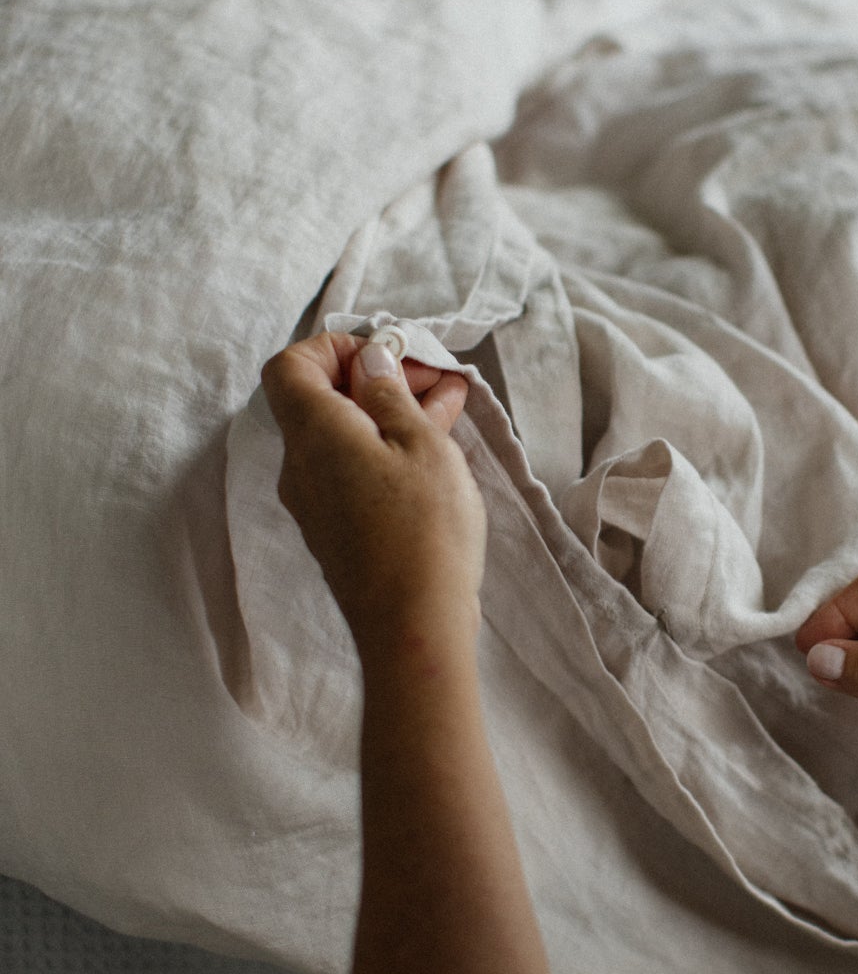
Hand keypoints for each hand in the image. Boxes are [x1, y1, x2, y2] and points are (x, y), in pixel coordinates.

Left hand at [261, 333, 486, 656]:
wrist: (413, 626)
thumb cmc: (423, 531)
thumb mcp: (421, 444)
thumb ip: (389, 394)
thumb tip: (369, 362)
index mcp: (313, 433)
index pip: (290, 365)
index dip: (334, 347)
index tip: (387, 355)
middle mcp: (301, 465)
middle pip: (322, 399)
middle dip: (378, 378)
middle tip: (435, 377)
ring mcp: (316, 502)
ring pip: (344, 436)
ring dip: (390, 413)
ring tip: (450, 404)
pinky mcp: (336, 530)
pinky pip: (352, 470)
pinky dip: (387, 448)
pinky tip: (435, 447)